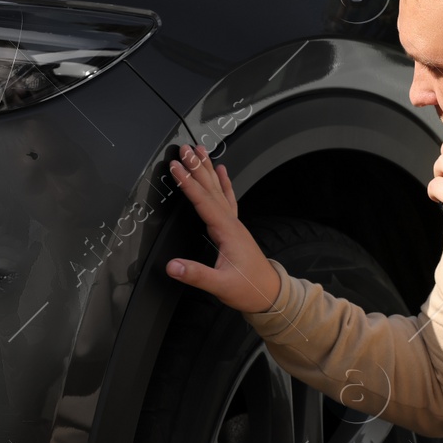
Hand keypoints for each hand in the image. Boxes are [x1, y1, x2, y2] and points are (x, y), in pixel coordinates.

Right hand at [164, 144, 282, 313]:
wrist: (270, 293)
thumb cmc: (249, 289)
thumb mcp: (220, 285)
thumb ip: (196, 274)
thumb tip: (172, 266)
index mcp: (227, 231)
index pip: (203, 200)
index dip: (187, 182)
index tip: (175, 167)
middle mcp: (231, 223)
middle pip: (211, 188)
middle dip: (197, 166)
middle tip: (184, 148)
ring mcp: (234, 224)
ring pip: (219, 189)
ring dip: (207, 169)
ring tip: (200, 151)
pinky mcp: (234, 229)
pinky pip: (227, 199)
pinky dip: (223, 183)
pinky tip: (222, 172)